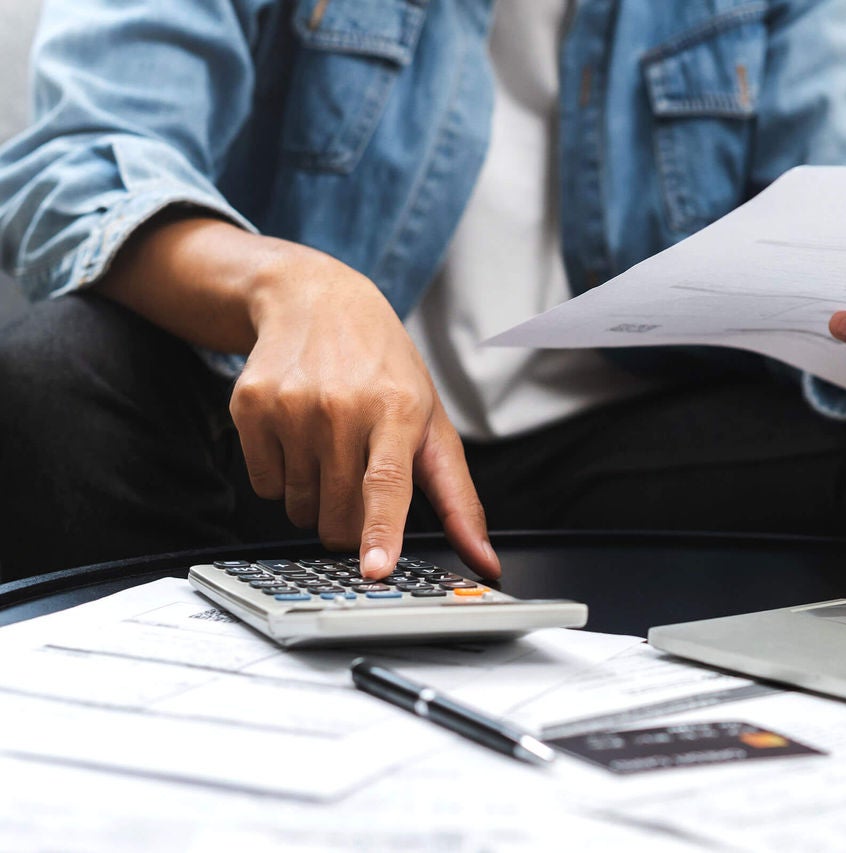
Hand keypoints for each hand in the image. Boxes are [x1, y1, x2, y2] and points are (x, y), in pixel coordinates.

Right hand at [231, 247, 499, 580]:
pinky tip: (297, 435)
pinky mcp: (250, 405)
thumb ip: (459, 499)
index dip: (381, 531)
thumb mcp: (433, 423)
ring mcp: (292, 405)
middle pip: (338, 515)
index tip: (375, 568)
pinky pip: (263, 485)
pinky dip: (281, 477)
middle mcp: (342, 406)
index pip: (388, 483)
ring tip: (329, 447)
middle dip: (349, 523)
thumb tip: (486, 563)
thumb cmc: (384, 369)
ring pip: (298, 508)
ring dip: (315, 498)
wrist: (316, 300)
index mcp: (398, 409)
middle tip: (358, 480)